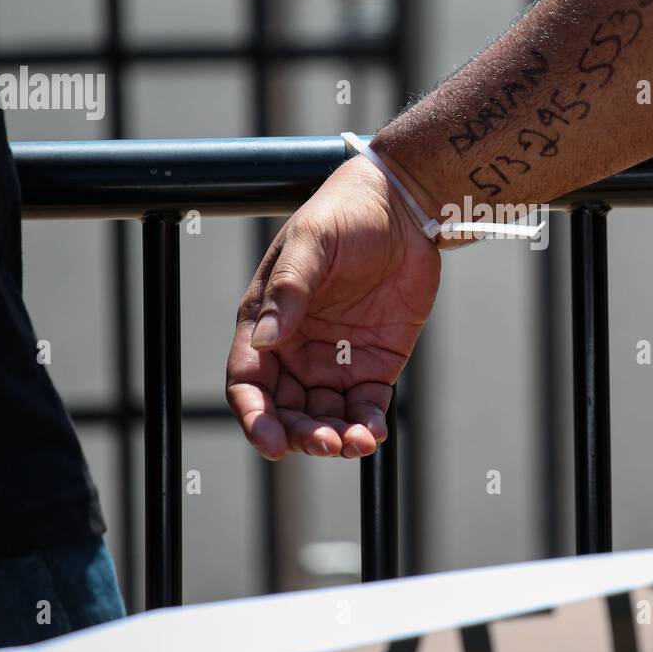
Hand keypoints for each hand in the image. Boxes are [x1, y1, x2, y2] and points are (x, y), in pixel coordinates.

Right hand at [226, 155, 441, 459]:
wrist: (403, 208)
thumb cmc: (345, 213)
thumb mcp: (312, 242)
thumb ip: (289, 289)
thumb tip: (265, 338)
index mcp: (267, 321)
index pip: (249, 382)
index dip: (255, 416)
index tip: (271, 442)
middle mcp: (296, 349)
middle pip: (286, 410)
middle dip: (301, 435)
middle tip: (325, 443)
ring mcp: (335, 360)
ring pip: (326, 417)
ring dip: (336, 438)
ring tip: (355, 442)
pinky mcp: (374, 364)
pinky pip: (365, 406)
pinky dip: (368, 425)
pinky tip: (374, 432)